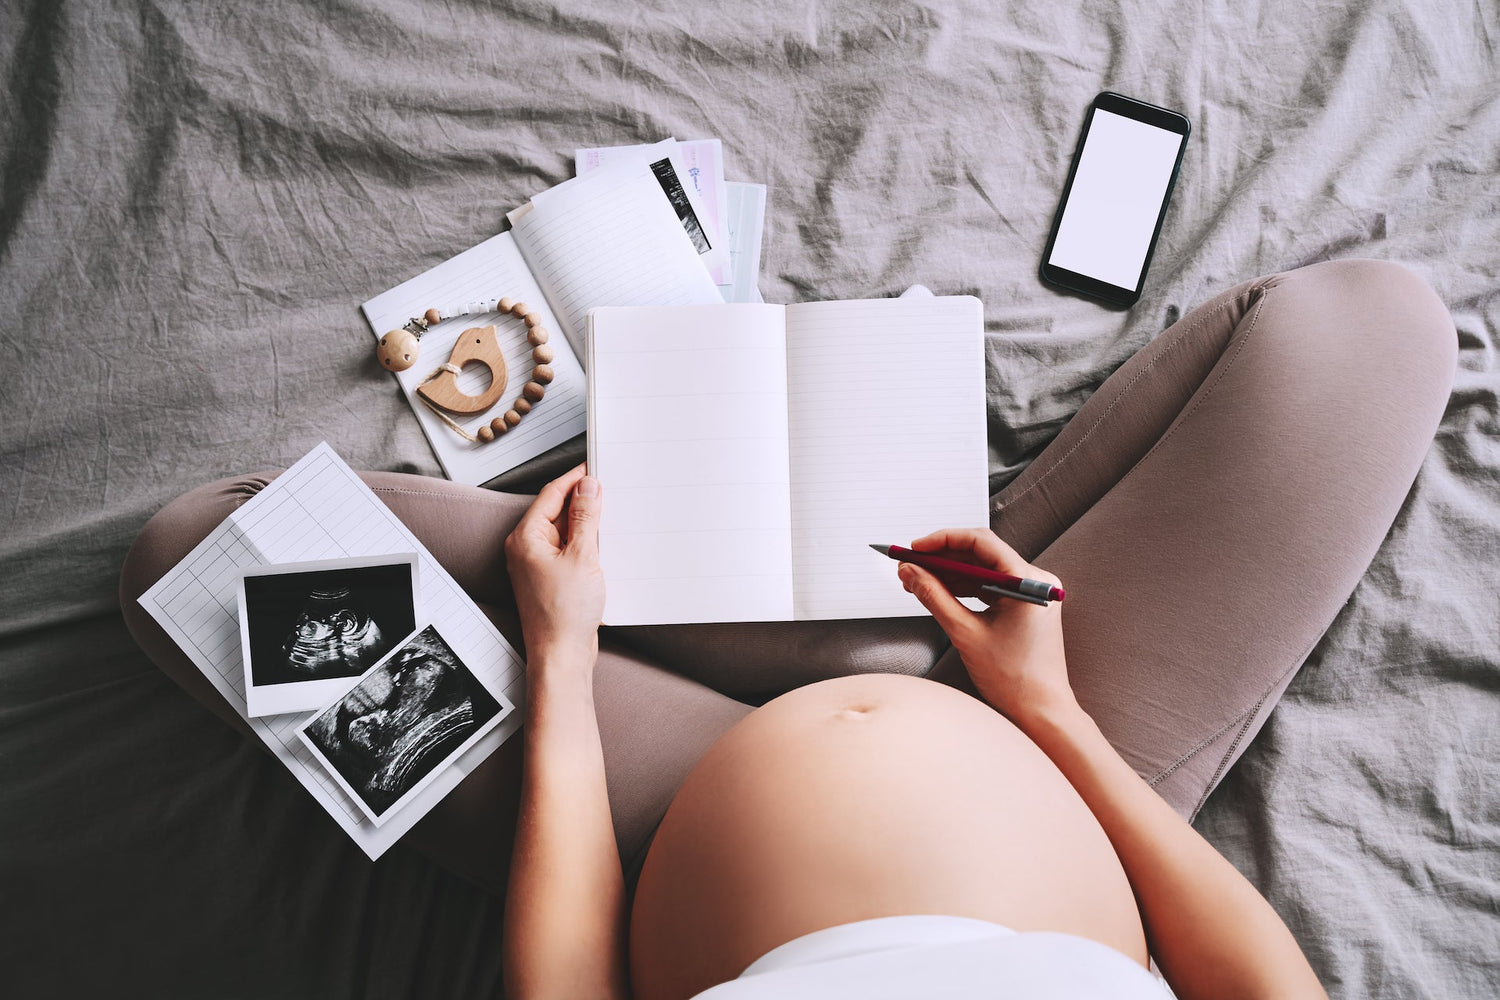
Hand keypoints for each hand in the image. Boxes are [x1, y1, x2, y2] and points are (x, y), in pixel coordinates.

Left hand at [504, 464, 605, 669]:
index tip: (595, 468)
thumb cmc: (562, 615)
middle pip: (557, 511)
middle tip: (610, 490)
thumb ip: (584, 518)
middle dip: (583, 500)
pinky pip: (569, 551)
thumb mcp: (581, 556)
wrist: (562, 655)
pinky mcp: (552, 579)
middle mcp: (527, 549)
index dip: (575, 478)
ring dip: (587, 524)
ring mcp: (539, 565)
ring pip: (565, 531)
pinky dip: (586, 544)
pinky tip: (605, 545)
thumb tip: (587, 488)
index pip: (551, 494)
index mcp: (526, 538)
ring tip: (611, 517)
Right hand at [898, 528, 1076, 727]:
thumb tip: (910, 572)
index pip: (980, 543)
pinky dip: (963, 588)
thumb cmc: (1015, 680)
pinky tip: (937, 591)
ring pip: (982, 570)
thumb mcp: (966, 633)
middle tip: (908, 564)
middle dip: (941, 558)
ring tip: (915, 580)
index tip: (914, 548)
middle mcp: (1035, 580)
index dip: (942, 540)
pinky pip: (989, 586)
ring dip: (948, 573)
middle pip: (980, 554)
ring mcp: (1031, 592)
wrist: (1041, 711)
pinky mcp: (1024, 604)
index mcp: (1028, 581)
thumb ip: (934, 597)